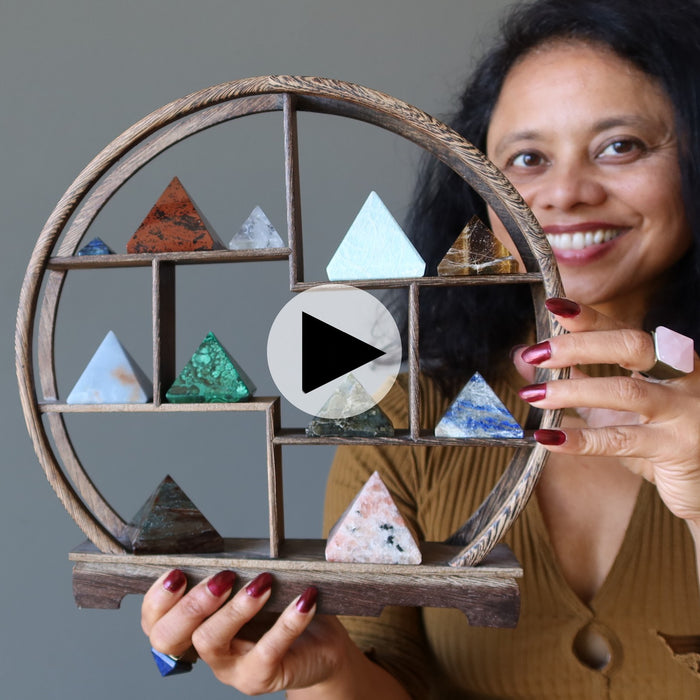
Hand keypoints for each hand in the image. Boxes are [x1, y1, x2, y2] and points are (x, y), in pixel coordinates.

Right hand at [142, 569, 355, 694]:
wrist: (318, 644)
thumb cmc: (277, 607)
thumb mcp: (249, 584)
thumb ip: (230, 570)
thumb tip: (225, 542)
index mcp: (191, 629)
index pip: (154, 623)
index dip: (157, 601)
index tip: (176, 572)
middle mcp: (202, 652)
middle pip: (170, 637)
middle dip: (190, 603)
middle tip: (221, 577)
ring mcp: (229, 669)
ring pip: (211, 642)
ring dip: (234, 609)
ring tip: (262, 582)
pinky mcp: (260, 677)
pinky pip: (267, 651)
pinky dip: (287, 622)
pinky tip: (304, 599)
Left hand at [513, 297, 699, 524]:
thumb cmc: (660, 437)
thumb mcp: (613, 405)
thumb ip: (574, 378)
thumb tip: (524, 357)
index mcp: (668, 359)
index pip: (623, 329)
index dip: (588, 318)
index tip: (554, 306)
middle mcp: (683, 377)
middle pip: (632, 346)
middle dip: (579, 346)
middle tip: (536, 353)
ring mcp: (685, 412)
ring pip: (626, 391)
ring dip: (572, 390)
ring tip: (532, 394)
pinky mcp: (678, 448)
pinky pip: (623, 440)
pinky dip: (581, 439)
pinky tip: (549, 438)